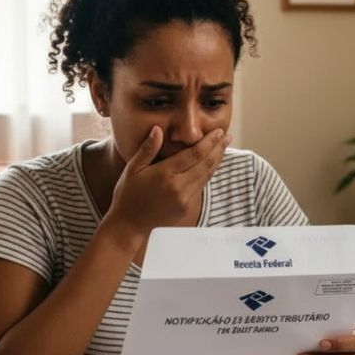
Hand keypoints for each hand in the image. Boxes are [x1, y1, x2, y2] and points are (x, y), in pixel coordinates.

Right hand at [104, 126, 229, 240]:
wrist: (129, 224)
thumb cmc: (128, 194)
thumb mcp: (132, 169)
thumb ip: (147, 149)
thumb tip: (157, 129)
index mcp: (165, 174)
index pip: (194, 154)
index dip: (209, 142)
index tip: (219, 131)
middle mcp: (178, 187)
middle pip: (205, 164)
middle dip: (218, 148)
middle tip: (227, 136)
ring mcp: (184, 199)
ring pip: (206, 175)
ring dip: (217, 160)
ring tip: (223, 147)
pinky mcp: (186, 207)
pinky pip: (201, 186)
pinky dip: (208, 173)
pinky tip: (211, 164)